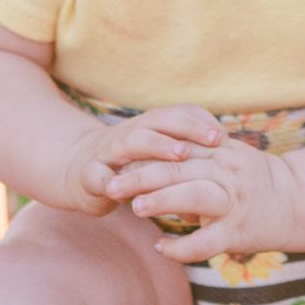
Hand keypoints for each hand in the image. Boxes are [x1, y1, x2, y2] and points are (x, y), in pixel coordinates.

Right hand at [60, 107, 223, 215]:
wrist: (76, 171)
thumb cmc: (129, 165)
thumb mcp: (156, 154)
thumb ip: (186, 149)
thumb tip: (228, 149)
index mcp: (147, 128)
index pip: (175, 115)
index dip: (198, 122)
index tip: (222, 135)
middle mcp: (128, 133)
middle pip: (157, 121)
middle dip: (186, 128)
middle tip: (212, 140)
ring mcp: (106, 152)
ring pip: (129, 141)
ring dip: (155, 145)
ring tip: (180, 155)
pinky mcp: (87, 176)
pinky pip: (95, 174)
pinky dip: (106, 180)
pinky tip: (120, 190)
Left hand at [102, 135, 301, 261]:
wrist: (301, 201)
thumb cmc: (257, 180)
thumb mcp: (229, 156)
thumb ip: (195, 155)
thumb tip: (154, 163)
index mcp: (220, 151)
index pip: (175, 147)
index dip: (144, 154)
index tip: (116, 162)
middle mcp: (226, 172)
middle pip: (177, 168)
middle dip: (140, 176)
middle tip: (111, 184)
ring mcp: (234, 202)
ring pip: (193, 196)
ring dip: (161, 201)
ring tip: (135, 208)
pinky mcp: (239, 231)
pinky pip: (206, 242)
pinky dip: (181, 247)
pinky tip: (161, 247)